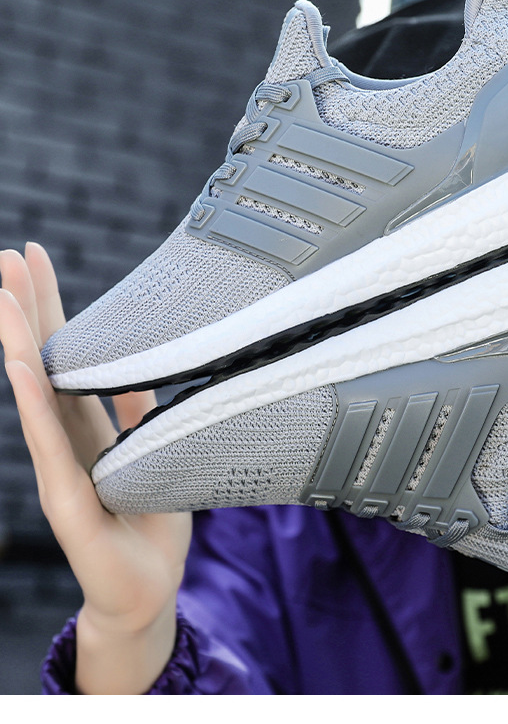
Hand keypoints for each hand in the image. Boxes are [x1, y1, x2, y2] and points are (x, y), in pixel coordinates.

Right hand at [0, 244, 191, 692]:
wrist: (147, 593)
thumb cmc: (149, 523)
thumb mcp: (154, 451)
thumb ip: (139, 411)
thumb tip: (142, 362)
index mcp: (88, 425)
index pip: (65, 354)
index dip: (50, 306)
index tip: (35, 257)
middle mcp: (67, 440)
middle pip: (43, 362)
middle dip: (25, 308)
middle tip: (6, 254)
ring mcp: (60, 468)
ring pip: (35, 394)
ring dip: (17, 341)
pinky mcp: (67, 501)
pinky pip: (49, 444)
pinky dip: (32, 401)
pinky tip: (18, 363)